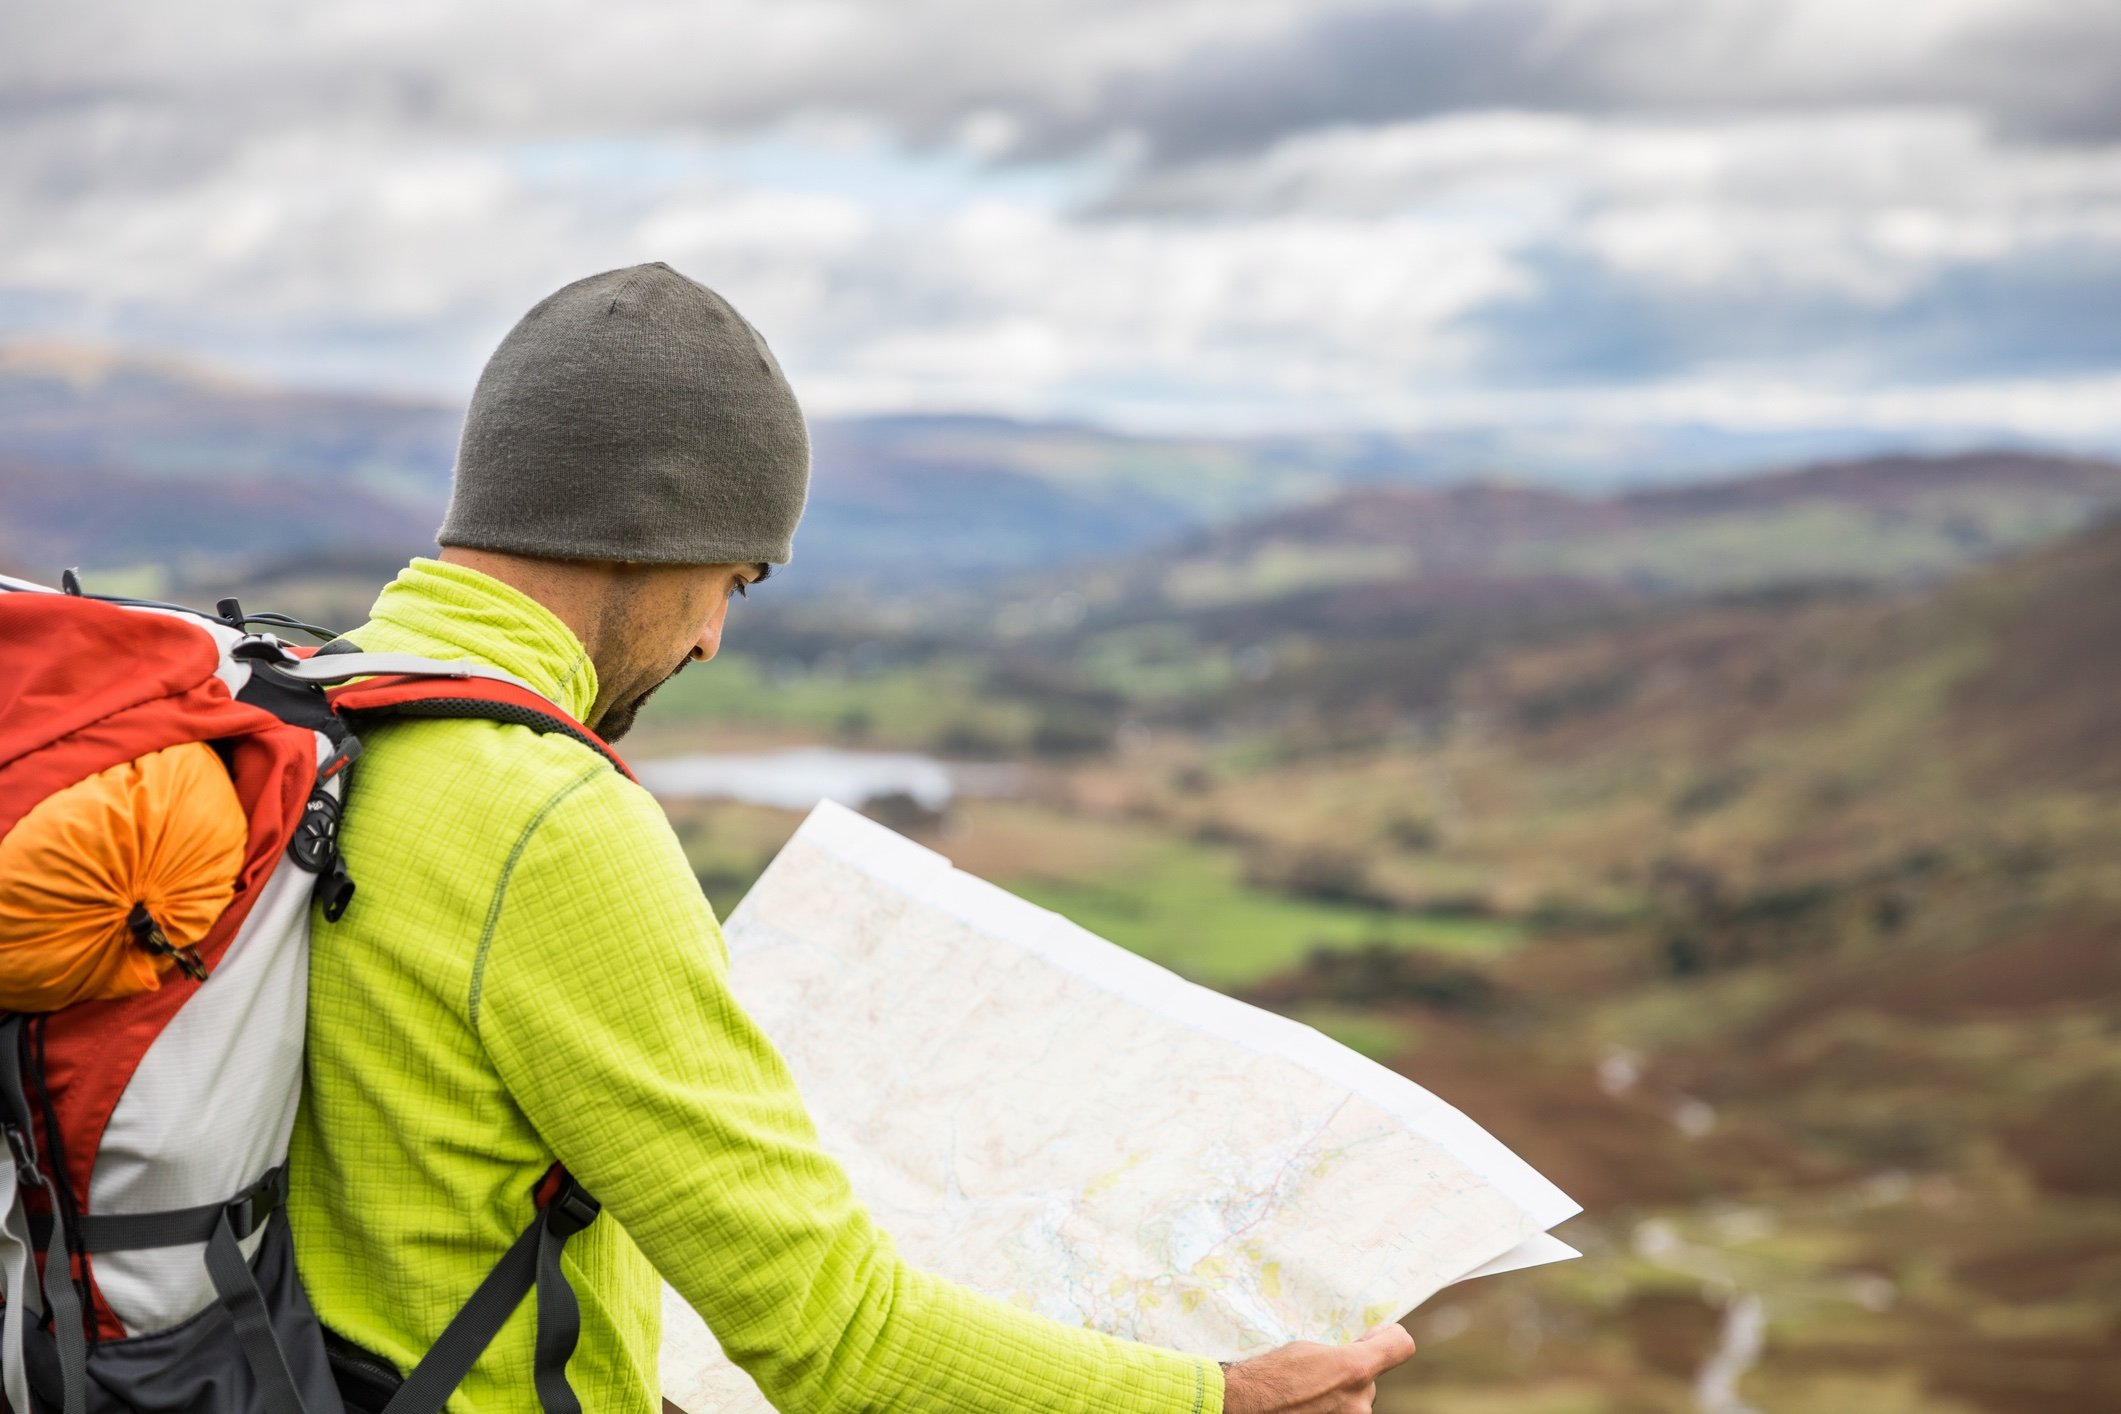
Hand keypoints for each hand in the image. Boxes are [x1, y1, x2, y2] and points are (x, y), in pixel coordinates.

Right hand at [1220, 1322, 1416, 1413]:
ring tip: (1306, 1392)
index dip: (1389, 1338)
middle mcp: (1360, 1401)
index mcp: (1354, 1369)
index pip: (1401, 1346)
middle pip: (1370, 1378)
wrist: (1242, 1407)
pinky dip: (1329, 1409)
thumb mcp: (1306, 1349)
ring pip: (1355, 1401)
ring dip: (1339, 1395)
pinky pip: (1342, 1413)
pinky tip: (1305, 1404)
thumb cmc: (1268, 1375)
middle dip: (1351, 1373)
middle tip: (1319, 1372)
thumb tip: (1354, 1353)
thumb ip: (1340, 1353)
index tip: (1374, 1337)